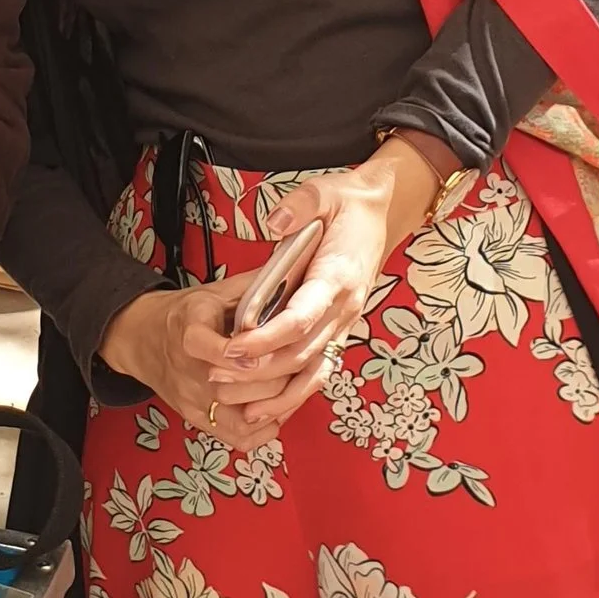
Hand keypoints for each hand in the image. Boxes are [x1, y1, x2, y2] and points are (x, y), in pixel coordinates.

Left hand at [106, 136, 454, 448]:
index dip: (268, 336)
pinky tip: (267, 406)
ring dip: (275, 391)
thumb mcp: (325, 192)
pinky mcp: (338, 329)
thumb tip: (277, 223)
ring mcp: (343, 322)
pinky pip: (319, 369)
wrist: (380, 214)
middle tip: (218, 375)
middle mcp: (344, 306)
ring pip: (311, 369)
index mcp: (338, 275)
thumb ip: (302, 204)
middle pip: (301, 351)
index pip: (302, 316)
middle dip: (259, 369)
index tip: (235, 346)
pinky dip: (295, 393)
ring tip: (236, 402)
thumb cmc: (349, 206)